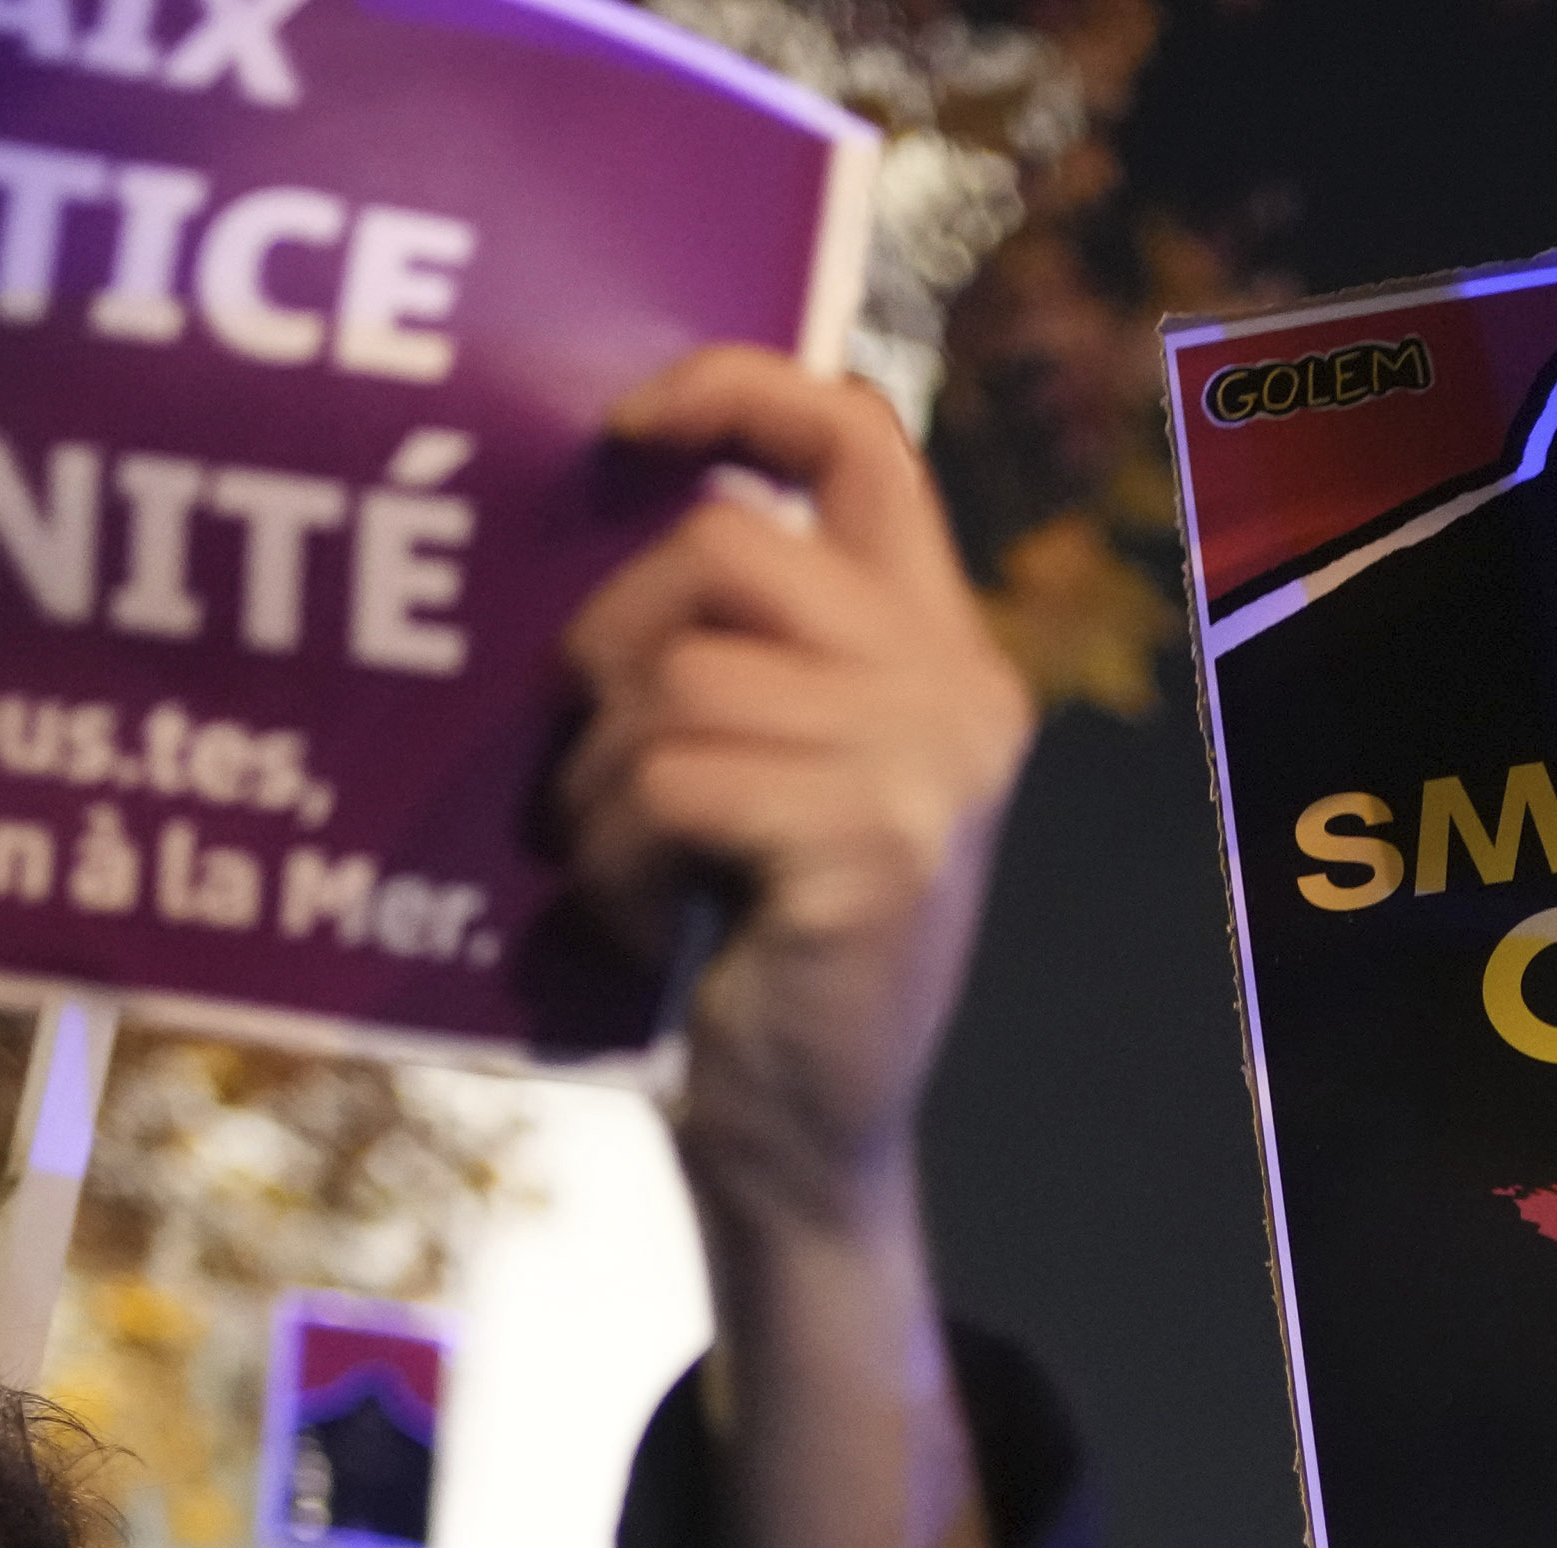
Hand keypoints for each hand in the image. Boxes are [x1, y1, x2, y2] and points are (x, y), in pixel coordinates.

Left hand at [561, 350, 1034, 1239]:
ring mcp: (927, 767)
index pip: (861, 436)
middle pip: (725, 548)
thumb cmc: (746, 952)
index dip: (736, 390)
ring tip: (626, 868)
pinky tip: (639, 920)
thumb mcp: (766, 768)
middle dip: (612, 645)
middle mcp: (959, 689)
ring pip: (680, 675)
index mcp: (942, 646)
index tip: (624, 427)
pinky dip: (613, 855)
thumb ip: (746, 644)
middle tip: (598, 765)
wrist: (805, 1149)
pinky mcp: (872, 848)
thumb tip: (604, 509)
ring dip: (601, 782)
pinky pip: (671, 779)